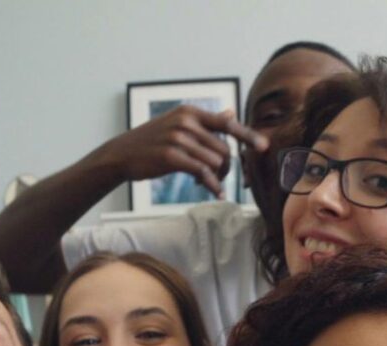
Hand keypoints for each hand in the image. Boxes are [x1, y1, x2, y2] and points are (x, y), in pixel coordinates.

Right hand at [101, 105, 267, 198]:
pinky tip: (215, 192)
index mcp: (190, 113)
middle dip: (225, 167)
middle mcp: (186, 122)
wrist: (122, 154)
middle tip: (217, 178)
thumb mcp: (178, 125)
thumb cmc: (152, 142)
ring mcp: (178, 138)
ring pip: (215, 162)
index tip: (264, 147)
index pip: (226, 124)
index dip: (247, 136)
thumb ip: (205, 122)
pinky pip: (203, 173)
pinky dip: (212, 185)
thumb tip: (229, 114)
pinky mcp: (172, 157)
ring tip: (206, 182)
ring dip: (216, 177)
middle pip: (223, 149)